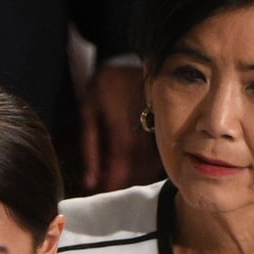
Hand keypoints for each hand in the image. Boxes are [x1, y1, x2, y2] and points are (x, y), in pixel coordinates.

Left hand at [80, 65, 163, 191]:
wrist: (128, 58)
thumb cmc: (104, 85)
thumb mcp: (89, 113)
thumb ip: (90, 148)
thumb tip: (90, 181)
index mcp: (123, 131)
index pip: (120, 169)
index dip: (112, 186)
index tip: (104, 195)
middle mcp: (143, 133)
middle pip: (139, 172)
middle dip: (125, 185)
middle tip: (112, 193)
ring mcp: (157, 130)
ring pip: (151, 165)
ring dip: (138, 178)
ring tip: (123, 184)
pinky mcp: (164, 127)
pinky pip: (158, 154)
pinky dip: (148, 166)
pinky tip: (137, 170)